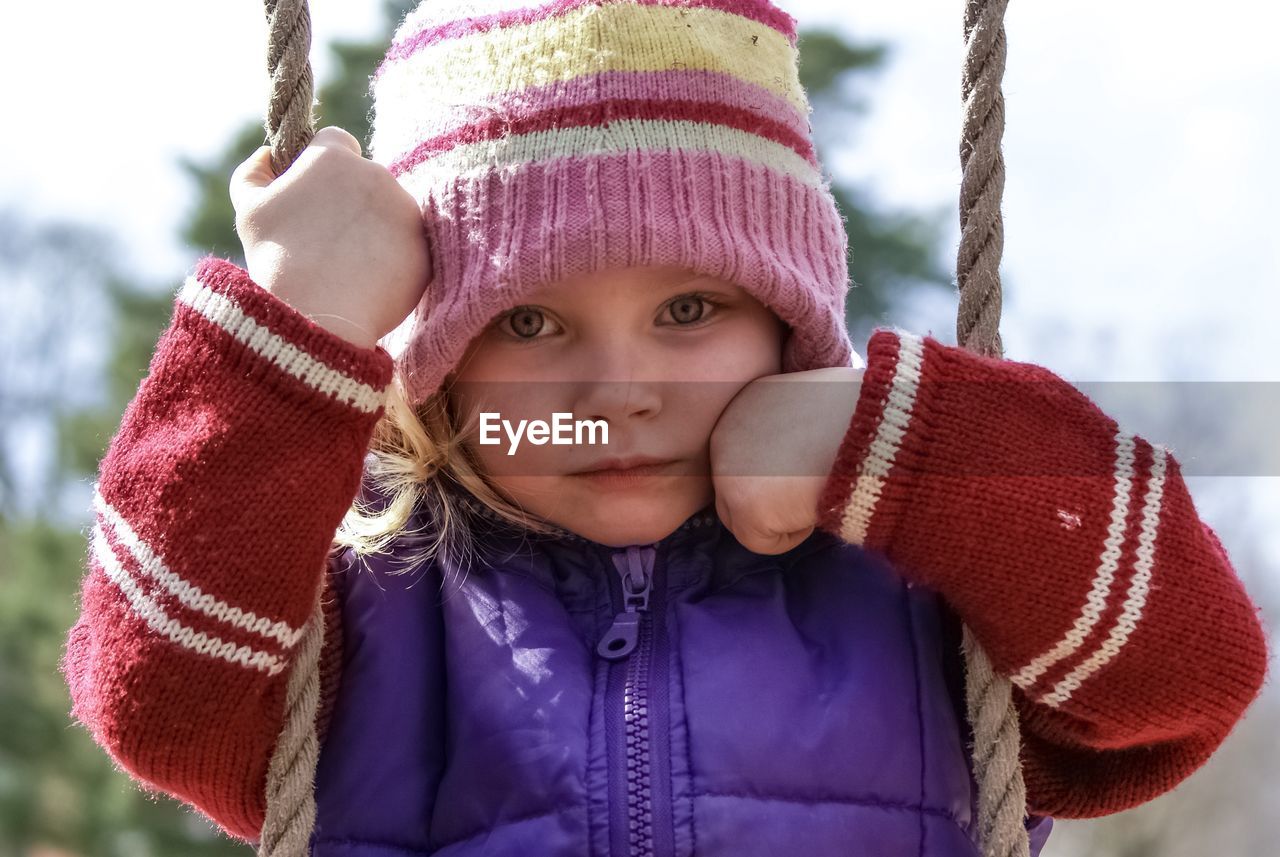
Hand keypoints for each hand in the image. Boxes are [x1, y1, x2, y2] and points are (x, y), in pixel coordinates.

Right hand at [229, 126, 431, 348]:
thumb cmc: (276, 260)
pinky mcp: (424, 246)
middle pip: (366, 179)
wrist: (320, 315)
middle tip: (328, 238)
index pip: (335, 141)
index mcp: (334, 157)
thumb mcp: (248, 211)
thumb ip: (254, 171)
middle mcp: (378, 174)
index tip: (314, 191)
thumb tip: (268, 154)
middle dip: (351, 200)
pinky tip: (368, 279)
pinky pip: (408, 245)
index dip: (323, 163)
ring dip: (374, 229)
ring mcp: (406, 210)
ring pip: (390, 211)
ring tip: (347, 264)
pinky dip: (392, 258)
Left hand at [709, 366, 863, 553]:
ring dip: (783, 515)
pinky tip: (816, 504)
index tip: (809, 470)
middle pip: (736, 490)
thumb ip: (792, 430)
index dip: (779, 473)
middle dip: (772, 498)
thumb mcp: (813, 408)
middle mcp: (723, 436)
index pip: (746, 458)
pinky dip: (794, 534)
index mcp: (744, 406)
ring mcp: (727, 474)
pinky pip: (763, 542)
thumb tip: (795, 459)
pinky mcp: (743, 508)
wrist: (868, 431)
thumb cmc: (857, 417)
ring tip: (818, 490)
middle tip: (812, 486)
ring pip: (746, 518)